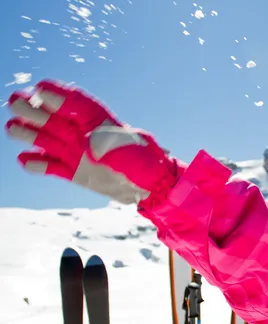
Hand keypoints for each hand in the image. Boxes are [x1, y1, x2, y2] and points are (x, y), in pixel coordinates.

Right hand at [5, 79, 184, 203]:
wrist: (150, 187)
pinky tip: (23, 160)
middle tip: (15, 102)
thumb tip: (86, 143)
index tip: (40, 88)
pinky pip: (51, 166)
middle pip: (55, 117)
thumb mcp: (126, 148)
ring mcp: (77, 152)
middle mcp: (85, 134)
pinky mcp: (74, 172)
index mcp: (100, 121)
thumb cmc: (143, 162)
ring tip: (12, 128)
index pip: (77, 103)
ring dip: (29, 133)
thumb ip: (105, 143)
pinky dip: (37, 164)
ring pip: (47, 139)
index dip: (59, 94)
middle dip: (34, 109)